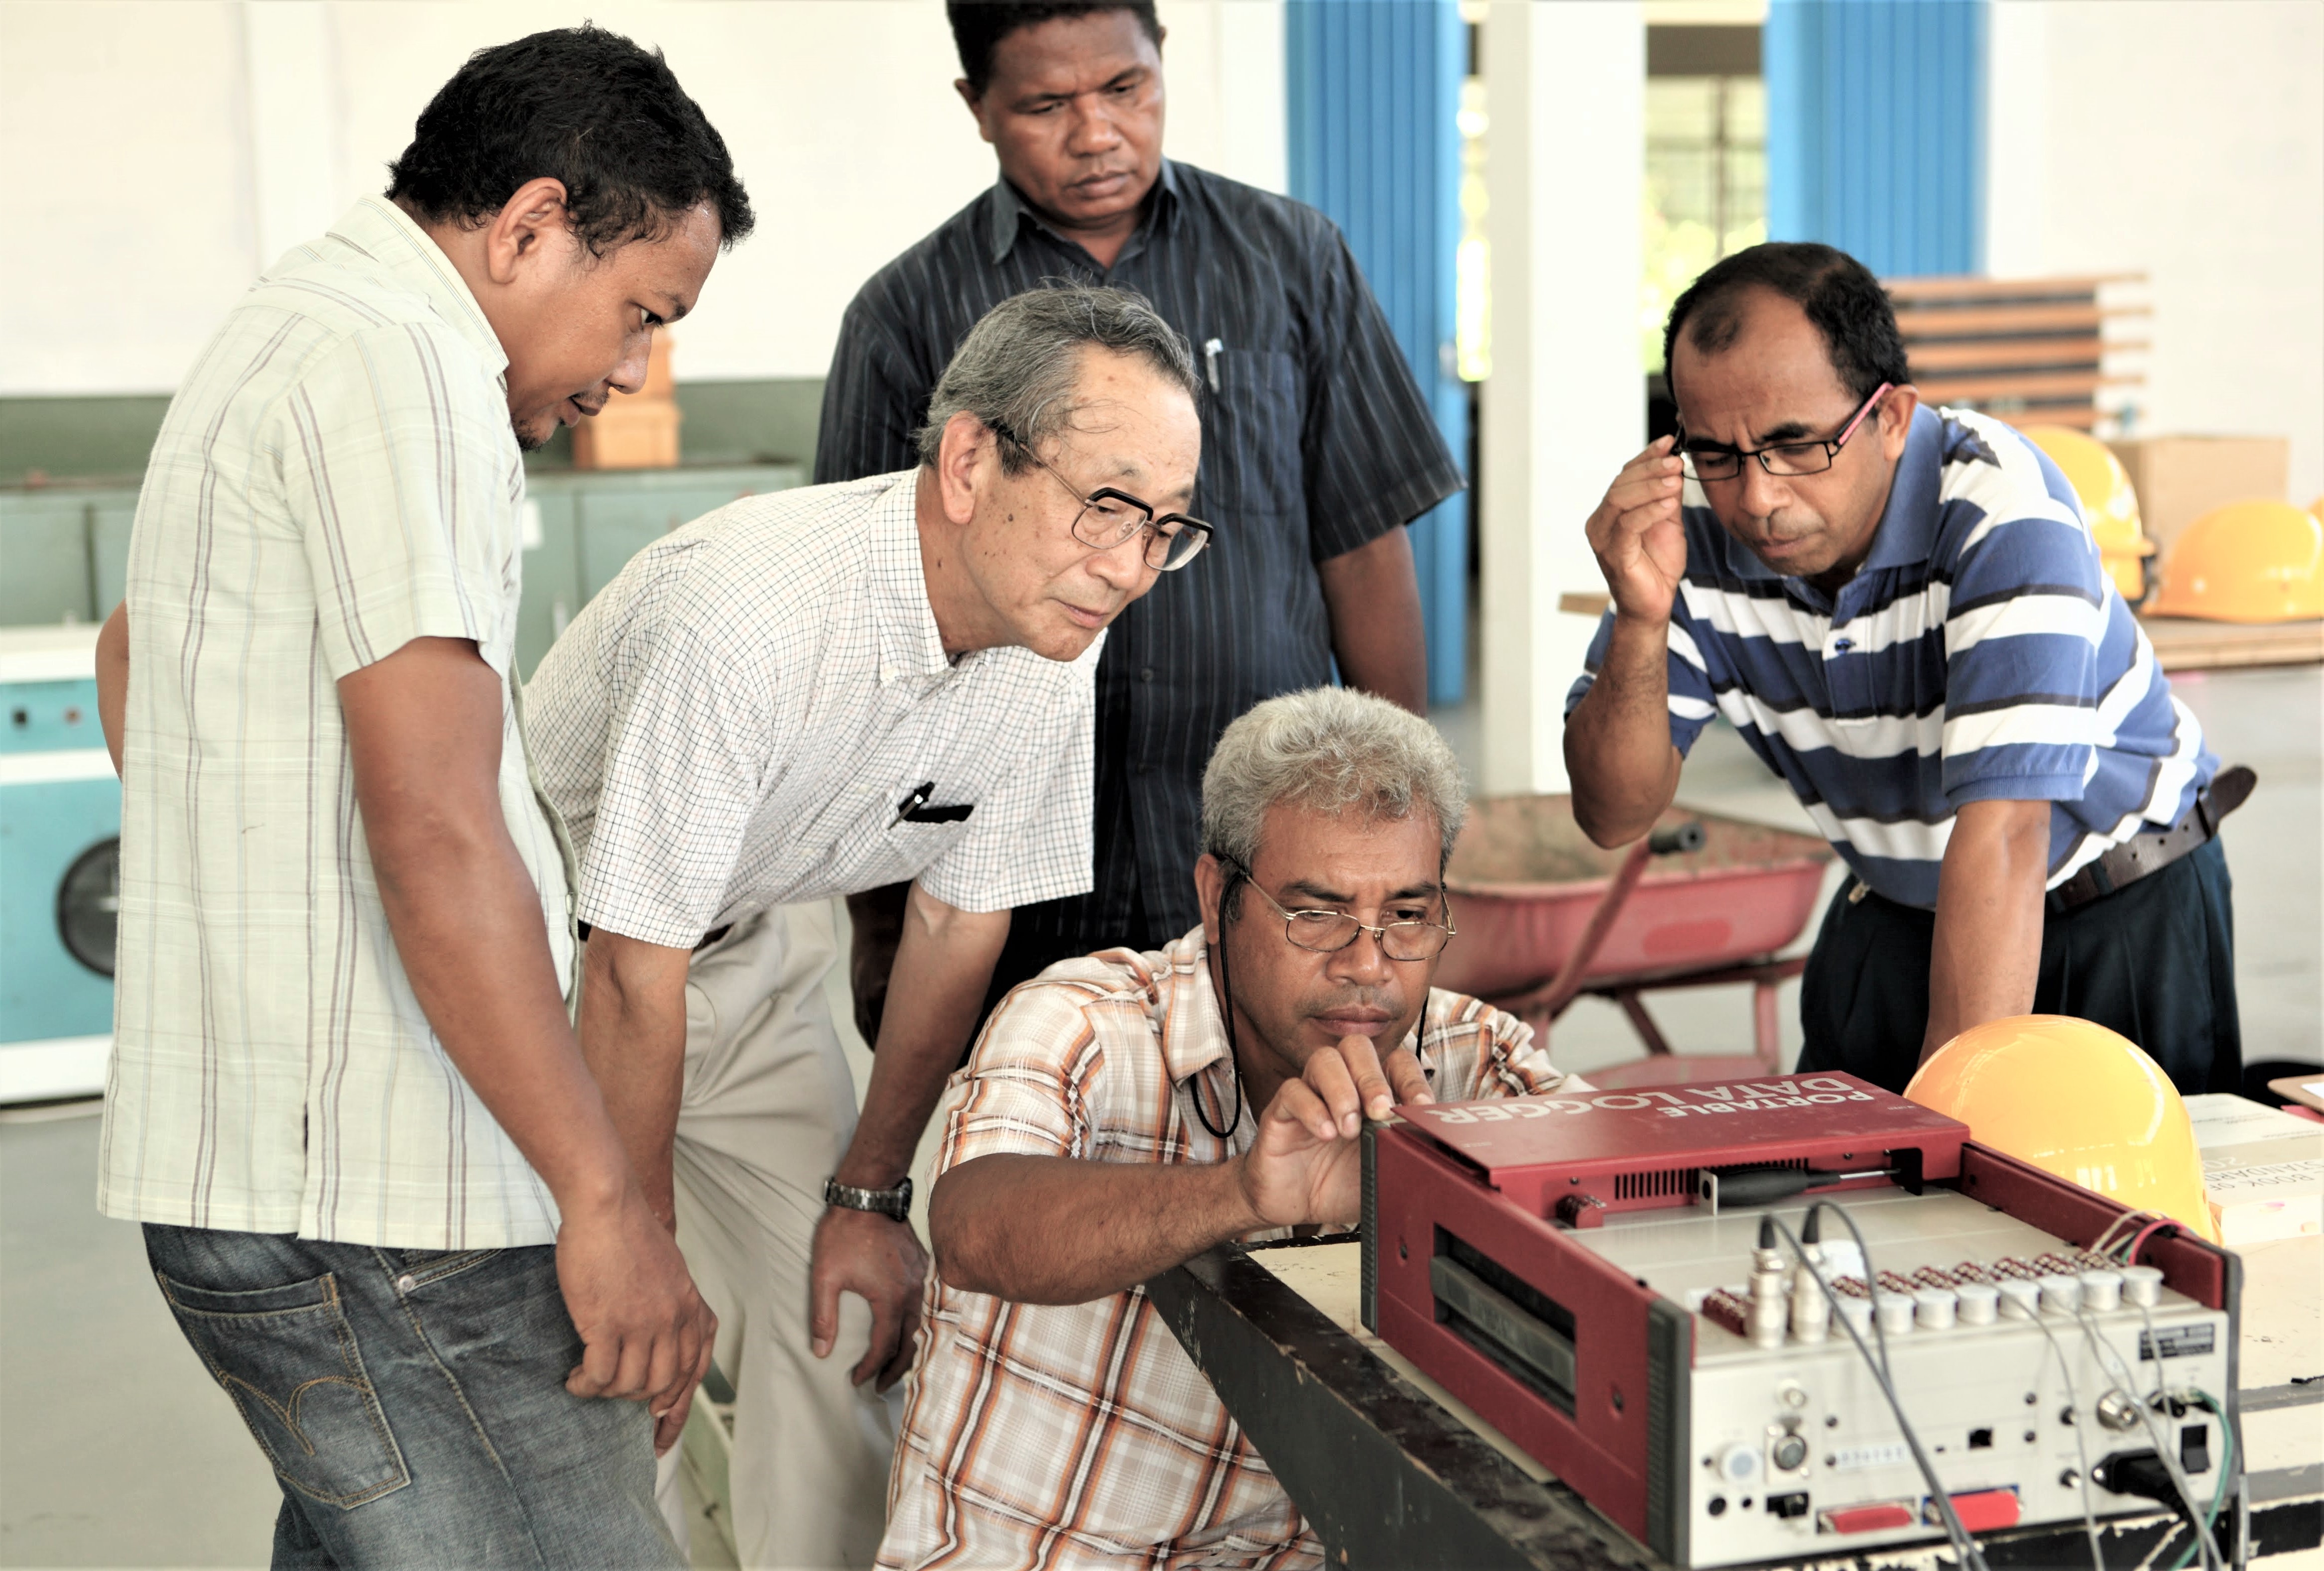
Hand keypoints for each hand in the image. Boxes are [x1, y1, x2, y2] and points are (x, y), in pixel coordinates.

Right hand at [557, 1185, 715, 1442]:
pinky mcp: (607, 1324)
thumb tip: (661, 1338)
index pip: (695, 1370)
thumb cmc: (629, 1233)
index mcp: (691, 1306)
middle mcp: (673, 1319)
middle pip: (663, 1384)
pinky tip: (575, 1379)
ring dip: (607, 1393)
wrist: (607, 1206)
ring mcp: (642, 1324)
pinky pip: (600, 1375)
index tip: (661, 1431)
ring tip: (589, 1383)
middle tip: (612, 1397)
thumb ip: (672, 1304)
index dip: (679, 1407)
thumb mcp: (669, 1269)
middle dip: (637, 1401)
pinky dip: (585, 1385)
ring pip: (630, 1385)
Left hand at [810, 1205, 929, 1390]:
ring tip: (894, 1363)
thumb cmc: (844, 1234)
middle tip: (880, 1385)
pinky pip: (925, 1302)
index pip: (885, 1347)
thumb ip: (824, 1317)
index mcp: (891, 1299)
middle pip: (911, 1342)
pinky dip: (917, 1322)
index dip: (870, 1368)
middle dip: (895, 1368)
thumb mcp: (825, 1277)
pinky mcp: (922, 1264)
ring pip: (922, 1323)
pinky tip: (906, 1325)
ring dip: (908, 1346)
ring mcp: (921, 1277)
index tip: (856, 1379)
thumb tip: (821, 1352)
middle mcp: (913, 1291)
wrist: (867, 1194)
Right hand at [1236, 1036, 1411, 1229]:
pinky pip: (1293, 1090)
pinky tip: (1324, 1134)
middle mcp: (1342, 1086)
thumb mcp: (1383, 1172)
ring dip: (1342, 1090)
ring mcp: (1310, 1094)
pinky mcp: (1281, 1110)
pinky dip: (1311, 1109)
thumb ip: (1405, 1156)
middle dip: (1373, 1077)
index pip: (1396, 1063)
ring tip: (1349, 1129)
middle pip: (1357, 1047)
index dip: (1412, 1078)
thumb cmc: (1340, 1185)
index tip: (1421, 1106)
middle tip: (1380, 1111)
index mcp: (1371, 1096)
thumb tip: (1434, 1151)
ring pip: (1324, 1059)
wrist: (1294, 1205)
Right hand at [1584, 437, 1689, 625]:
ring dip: (1651, 486)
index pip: (1624, 475)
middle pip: (1621, 484)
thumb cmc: (1658, 565)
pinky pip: (1628, 526)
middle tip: (1676, 462)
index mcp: (1609, 511)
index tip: (1668, 442)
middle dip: (1650, 469)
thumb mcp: (1668, 522)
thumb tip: (1674, 463)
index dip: (1646, 456)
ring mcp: (1602, 539)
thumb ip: (1667, 496)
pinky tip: (1669, 503)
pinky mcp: (1612, 555)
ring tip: (1676, 479)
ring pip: (1621, 501)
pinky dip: (1649, 511)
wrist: (1654, 605)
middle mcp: (1600, 522)